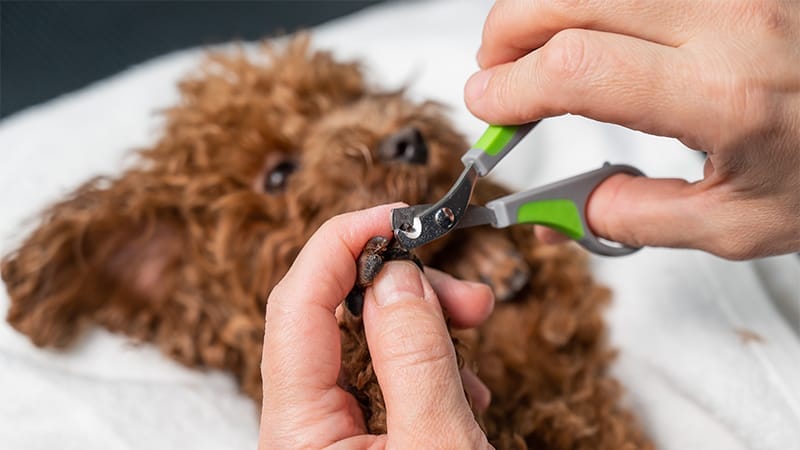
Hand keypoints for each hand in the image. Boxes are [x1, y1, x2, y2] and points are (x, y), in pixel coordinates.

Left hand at [259, 204, 492, 448]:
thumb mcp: (438, 442)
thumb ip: (414, 358)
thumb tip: (397, 276)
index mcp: (299, 431)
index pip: (297, 304)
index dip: (344, 243)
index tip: (396, 217)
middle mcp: (303, 426)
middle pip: (334, 316)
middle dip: (404, 290)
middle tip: (464, 295)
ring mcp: (330, 431)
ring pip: (365, 342)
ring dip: (425, 327)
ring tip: (473, 337)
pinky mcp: (360, 435)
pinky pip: (384, 375)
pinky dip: (426, 364)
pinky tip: (462, 383)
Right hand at [464, 0, 799, 258]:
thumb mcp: (739, 223)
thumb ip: (639, 218)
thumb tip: (573, 205)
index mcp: (721, 95)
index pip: (575, 70)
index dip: (509, 88)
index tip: (488, 107)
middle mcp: (727, 19)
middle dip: (505, 34)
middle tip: (497, 73)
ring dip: (542, 9)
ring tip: (537, 49)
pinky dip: (592, 3)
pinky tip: (590, 28)